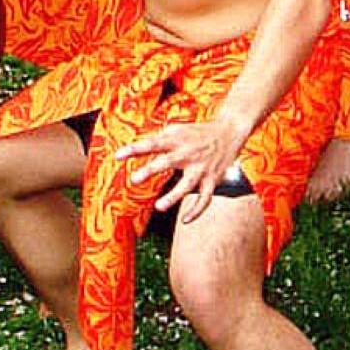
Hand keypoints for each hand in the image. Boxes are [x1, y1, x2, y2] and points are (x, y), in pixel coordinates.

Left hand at [115, 113, 248, 225]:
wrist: (230, 131)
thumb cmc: (199, 132)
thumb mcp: (178, 129)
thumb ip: (159, 139)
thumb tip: (138, 148)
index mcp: (177, 140)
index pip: (152, 144)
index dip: (134, 149)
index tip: (118, 156)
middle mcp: (188, 153)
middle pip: (167, 162)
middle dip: (151, 170)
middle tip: (134, 179)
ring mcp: (201, 168)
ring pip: (187, 185)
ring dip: (173, 196)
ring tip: (159, 207)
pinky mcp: (212, 179)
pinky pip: (205, 198)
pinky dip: (196, 211)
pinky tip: (185, 220)